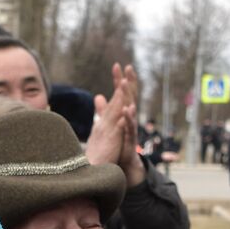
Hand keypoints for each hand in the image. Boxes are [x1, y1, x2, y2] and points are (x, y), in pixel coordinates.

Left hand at [87, 63, 146, 186]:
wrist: (124, 163)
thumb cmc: (118, 142)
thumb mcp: (109, 123)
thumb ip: (104, 110)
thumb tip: (99, 96)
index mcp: (122, 114)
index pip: (121, 93)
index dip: (119, 79)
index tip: (117, 64)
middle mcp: (128, 119)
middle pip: (129, 97)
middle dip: (129, 82)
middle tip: (129, 67)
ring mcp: (130, 129)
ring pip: (130, 111)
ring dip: (128, 97)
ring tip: (125, 85)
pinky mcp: (130, 141)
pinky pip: (129, 129)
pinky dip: (128, 120)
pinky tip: (127, 111)